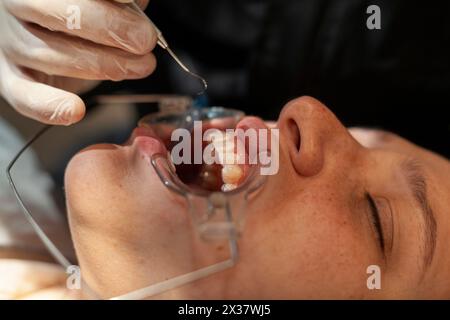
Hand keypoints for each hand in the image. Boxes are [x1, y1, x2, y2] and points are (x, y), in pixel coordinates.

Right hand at [0, 0, 154, 124]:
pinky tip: (75, 110)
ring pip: (49, 55)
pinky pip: (23, 95)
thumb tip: (138, 7)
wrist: (52, 40)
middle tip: (144, 41)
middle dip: (110, 29)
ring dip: (103, 66)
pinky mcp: (10, 78)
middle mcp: (18, 5)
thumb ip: (120, 1)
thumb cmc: (83, 14)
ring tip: (139, 67)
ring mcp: (10, 42)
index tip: (136, 8)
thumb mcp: (103, 0)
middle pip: (58, 13)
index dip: (110, 2)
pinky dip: (49, 106)